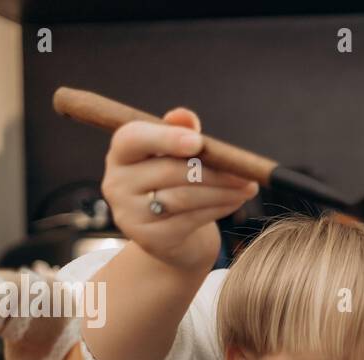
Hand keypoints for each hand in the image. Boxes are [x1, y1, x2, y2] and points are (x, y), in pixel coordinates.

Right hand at [103, 107, 258, 272]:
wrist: (172, 235)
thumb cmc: (175, 183)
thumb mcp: (176, 155)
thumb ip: (180, 131)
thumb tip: (185, 116)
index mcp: (120, 154)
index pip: (132, 139)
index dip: (165, 138)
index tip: (198, 142)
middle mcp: (116, 183)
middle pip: (167, 171)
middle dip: (212, 170)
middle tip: (244, 172)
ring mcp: (129, 215)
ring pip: (182, 197)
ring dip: (222, 191)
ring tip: (247, 187)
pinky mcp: (149, 239)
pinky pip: (189, 220)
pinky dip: (217, 209)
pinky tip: (236, 201)